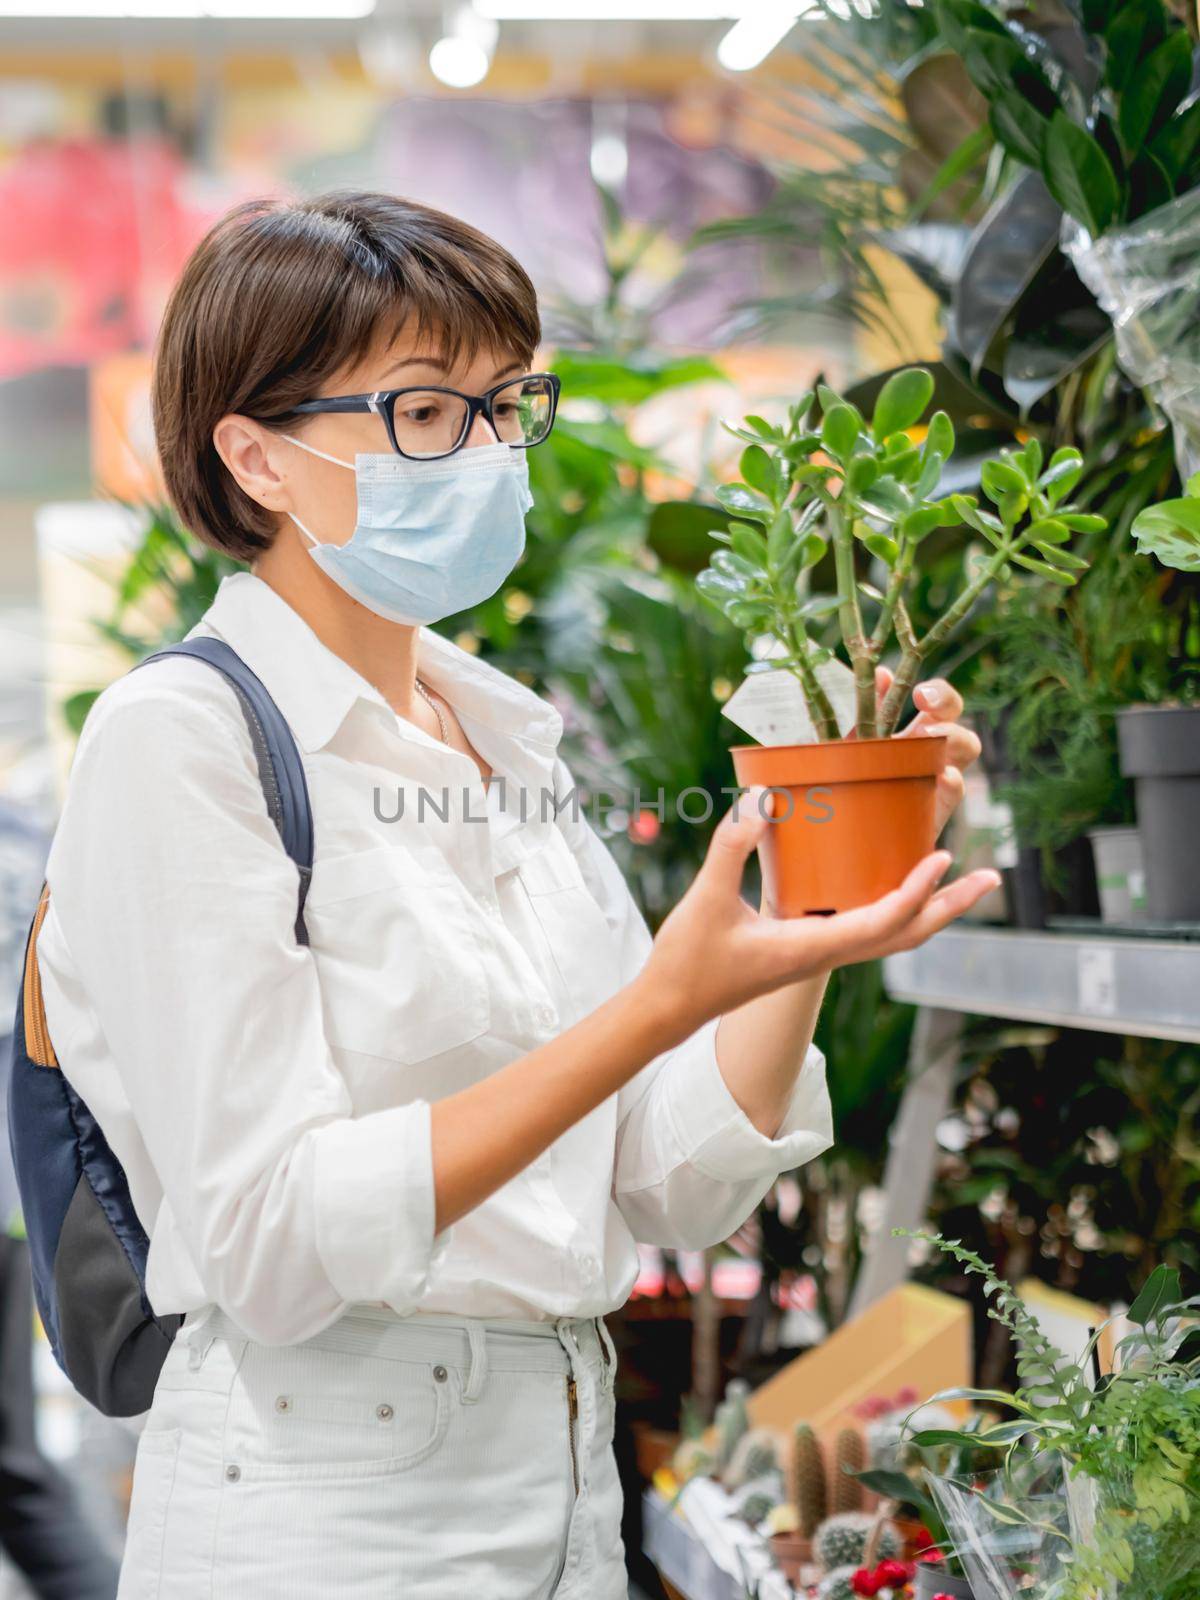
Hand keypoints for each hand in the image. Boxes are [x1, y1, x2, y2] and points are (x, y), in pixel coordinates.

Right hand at [642, 787, 1000, 1032]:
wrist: (668, 1008)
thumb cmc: (687, 961)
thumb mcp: (706, 899)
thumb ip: (730, 848)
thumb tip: (759, 799)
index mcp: (811, 948)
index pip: (881, 922)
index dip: (916, 890)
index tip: (943, 856)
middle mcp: (825, 954)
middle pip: (906, 935)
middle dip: (949, 907)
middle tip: (990, 877)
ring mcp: (818, 954)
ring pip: (891, 936)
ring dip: (930, 909)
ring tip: (959, 878)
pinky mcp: (807, 949)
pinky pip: (867, 929)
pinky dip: (895, 907)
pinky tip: (894, 882)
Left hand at [847, 666, 981, 835]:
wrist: (845, 846)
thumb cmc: (845, 792)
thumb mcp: (847, 749)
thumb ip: (863, 715)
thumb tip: (881, 674)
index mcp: (912, 734)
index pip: (938, 702)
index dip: (936, 690)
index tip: (913, 690)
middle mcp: (931, 753)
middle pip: (956, 714)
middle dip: (946, 702)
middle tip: (924, 704)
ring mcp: (937, 781)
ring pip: (967, 748)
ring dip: (954, 735)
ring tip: (929, 736)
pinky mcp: (936, 812)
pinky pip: (955, 792)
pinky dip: (953, 781)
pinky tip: (941, 775)